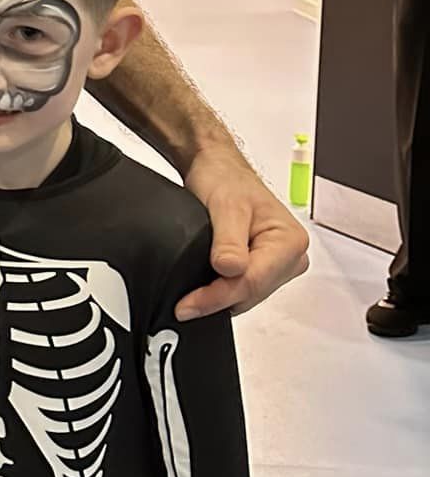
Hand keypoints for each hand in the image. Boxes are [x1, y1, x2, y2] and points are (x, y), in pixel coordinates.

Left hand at [178, 143, 308, 319]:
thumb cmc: (225, 179)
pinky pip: (242, 290)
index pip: (253, 282)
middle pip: (251, 293)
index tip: (188, 306)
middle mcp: (291, 256)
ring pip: (246, 296)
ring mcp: (278, 265)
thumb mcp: (225, 206)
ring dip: (219, 297)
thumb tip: (230, 269)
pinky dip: (222, 291)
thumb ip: (229, 240)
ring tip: (193, 295)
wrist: (216, 170)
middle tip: (184, 305)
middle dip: (217, 299)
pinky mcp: (263, 268)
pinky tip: (205, 286)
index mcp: (290, 241)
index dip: (217, 297)